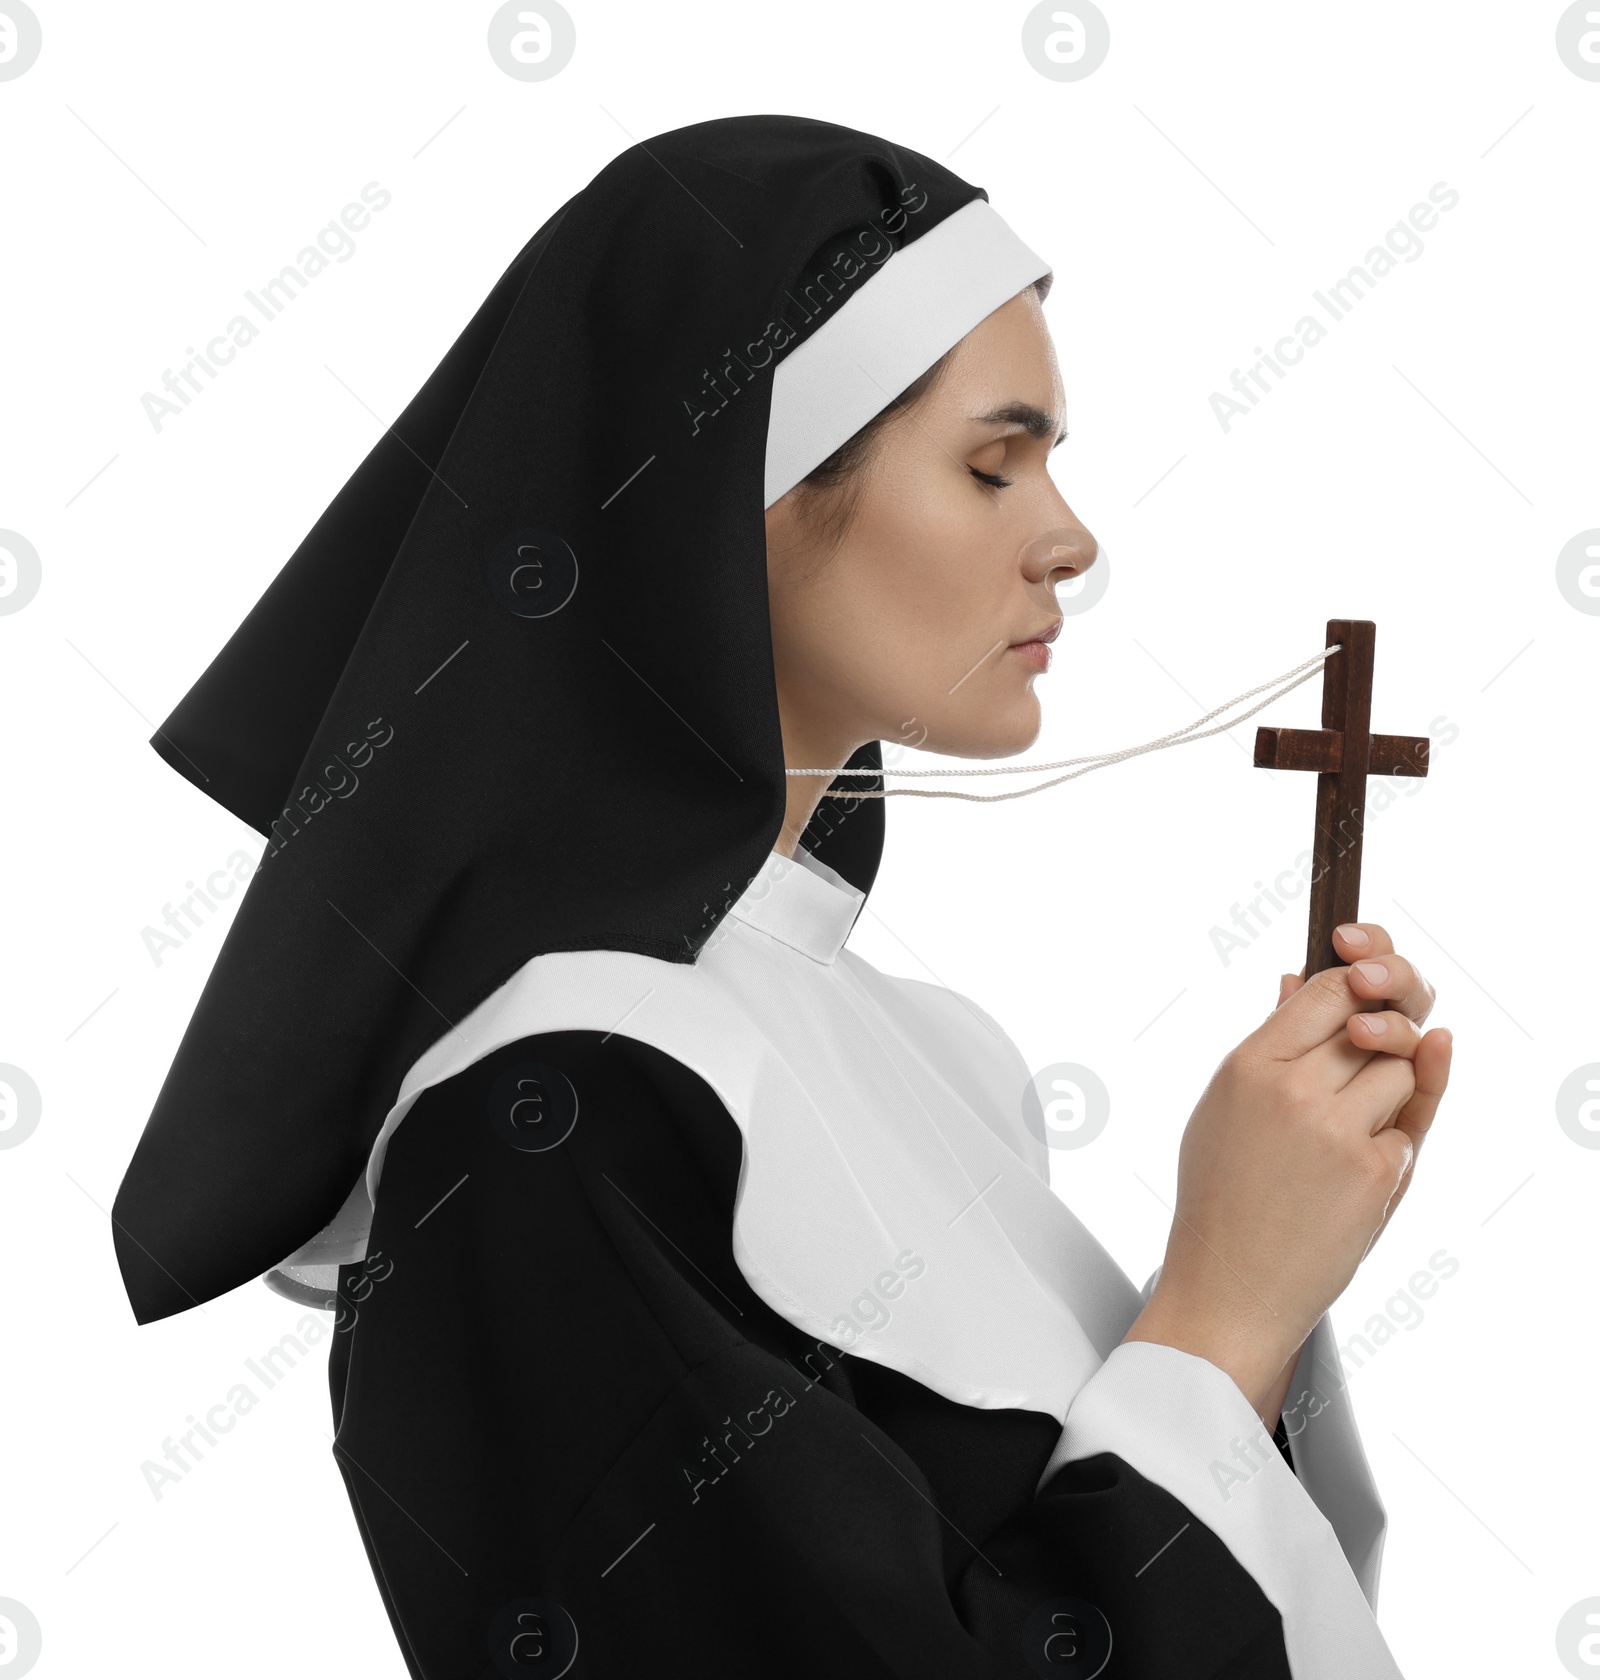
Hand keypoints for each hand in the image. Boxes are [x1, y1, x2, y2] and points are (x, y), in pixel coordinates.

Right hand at [1124, 922, 1452, 1416]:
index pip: (1326, 989)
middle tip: (1363, 1065)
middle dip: (1378, 1038)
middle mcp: (1291, 1087)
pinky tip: (1346, 1178)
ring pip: (1402, 1069)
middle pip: (1372, 1021)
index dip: (1353, 990)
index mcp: (1246, 1065)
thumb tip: (1296, 978)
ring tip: (1345, 1131)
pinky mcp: (1373, 1170)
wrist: (1229, 1287)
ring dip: (1388, 1094)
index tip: (1358, 1005)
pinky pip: (1406, 1129)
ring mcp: (1336, 1128)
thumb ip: (1270, 1043)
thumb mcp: (1222, 1109)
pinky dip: (1387, 1148)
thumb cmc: (1221, 1199)